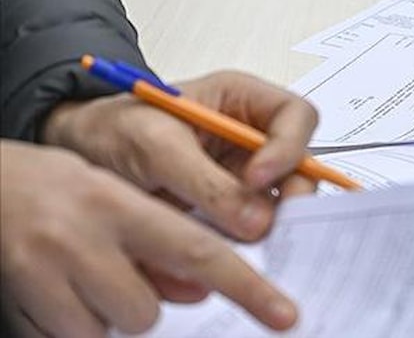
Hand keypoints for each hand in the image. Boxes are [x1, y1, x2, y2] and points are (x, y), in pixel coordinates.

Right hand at [0, 141, 297, 336]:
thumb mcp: (119, 197)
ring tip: (82, 274)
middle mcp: (80, 238)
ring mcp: (42, 274)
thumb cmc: (61, 191)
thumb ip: (163, 239)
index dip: (247, 287)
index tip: (283, 314)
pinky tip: (58, 290)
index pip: (199, 251)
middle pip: (147, 310)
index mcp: (118, 202)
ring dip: (105, 313)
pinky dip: (71, 325)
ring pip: (109, 330)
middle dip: (145, 299)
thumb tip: (200, 290)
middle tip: (119, 269)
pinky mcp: (18, 302)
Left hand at [42, 70, 318, 242]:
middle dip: (287, 195)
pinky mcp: (228, 209)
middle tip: (267, 223)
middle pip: (299, 164)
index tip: (259, 179)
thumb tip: (258, 219)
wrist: (77, 155)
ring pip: (280, 201)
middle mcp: (251, 136)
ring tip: (239, 240)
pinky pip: (252, 227)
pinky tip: (223, 250)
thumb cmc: (112, 129)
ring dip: (267, 222)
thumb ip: (207, 181)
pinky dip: (243, 242)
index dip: (289, 148)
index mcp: (243, 101)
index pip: (296, 117)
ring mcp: (242, 174)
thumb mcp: (156, 146)